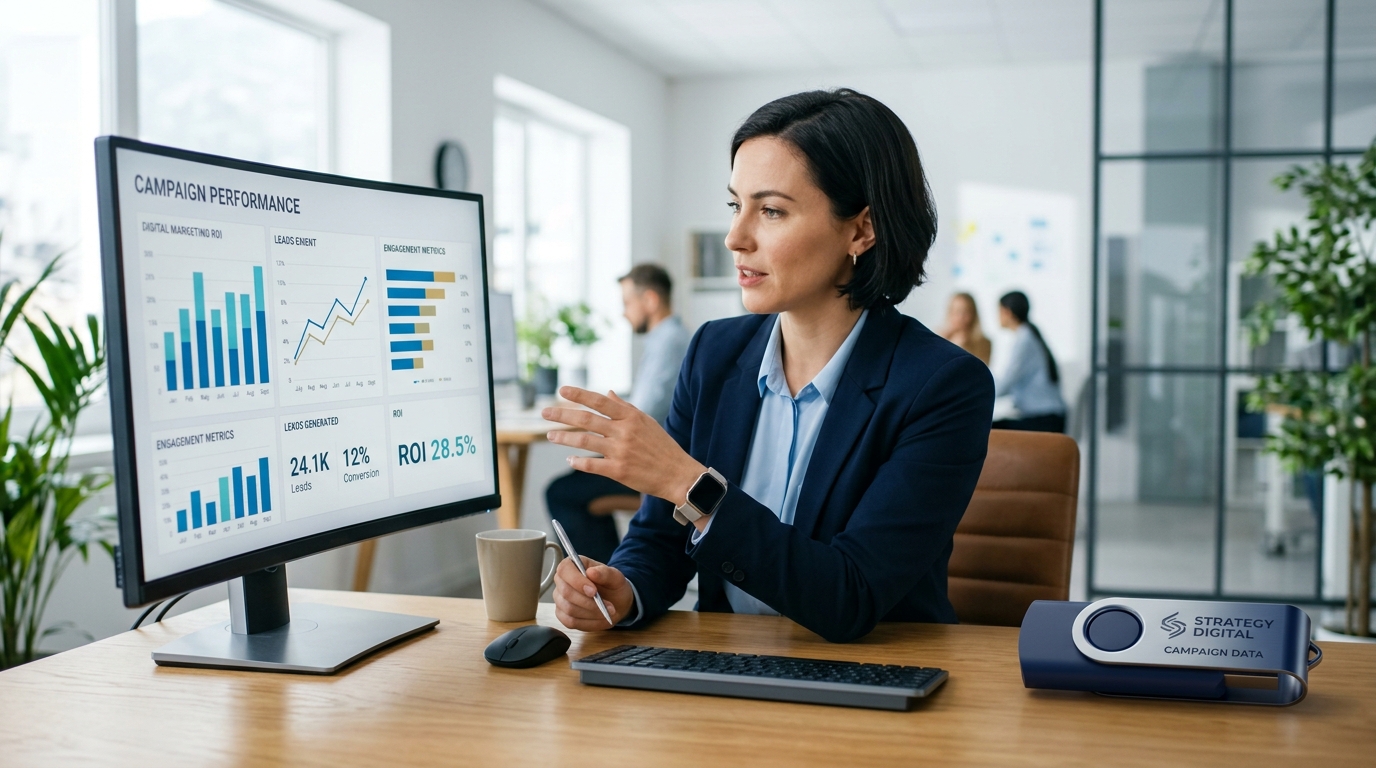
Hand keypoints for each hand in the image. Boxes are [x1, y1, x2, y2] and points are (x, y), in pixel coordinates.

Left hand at [542, 386, 704, 506]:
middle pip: (586, 419)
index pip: (600, 401)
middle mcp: (624, 432)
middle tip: (544, 412)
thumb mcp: (646, 422)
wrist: (678, 474)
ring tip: (550, 435)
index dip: (579, 395)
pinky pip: (591, 465)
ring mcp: (620, 452)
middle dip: (562, 414)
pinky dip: (578, 461)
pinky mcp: (618, 471)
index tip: (562, 390)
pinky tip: (569, 459)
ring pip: (584, 441)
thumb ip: (625, 408)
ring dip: (564, 437)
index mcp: (631, 417)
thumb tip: (608, 392)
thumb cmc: (662, 447)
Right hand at [553, 555, 635, 630]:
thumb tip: (591, 572)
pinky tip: (600, 619)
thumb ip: (605, 573)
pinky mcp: (562, 615)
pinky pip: (570, 622)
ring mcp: (560, 599)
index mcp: (572, 565)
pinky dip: (588, 622)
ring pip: (569, 609)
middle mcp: (562, 581)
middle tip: (607, 605)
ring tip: (608, 612)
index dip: (577, 581)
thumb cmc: (612, 585)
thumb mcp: (615, 577)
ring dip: (591, 612)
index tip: (593, 591)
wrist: (616, 601)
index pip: (564, 569)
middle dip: (588, 601)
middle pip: (566, 592)